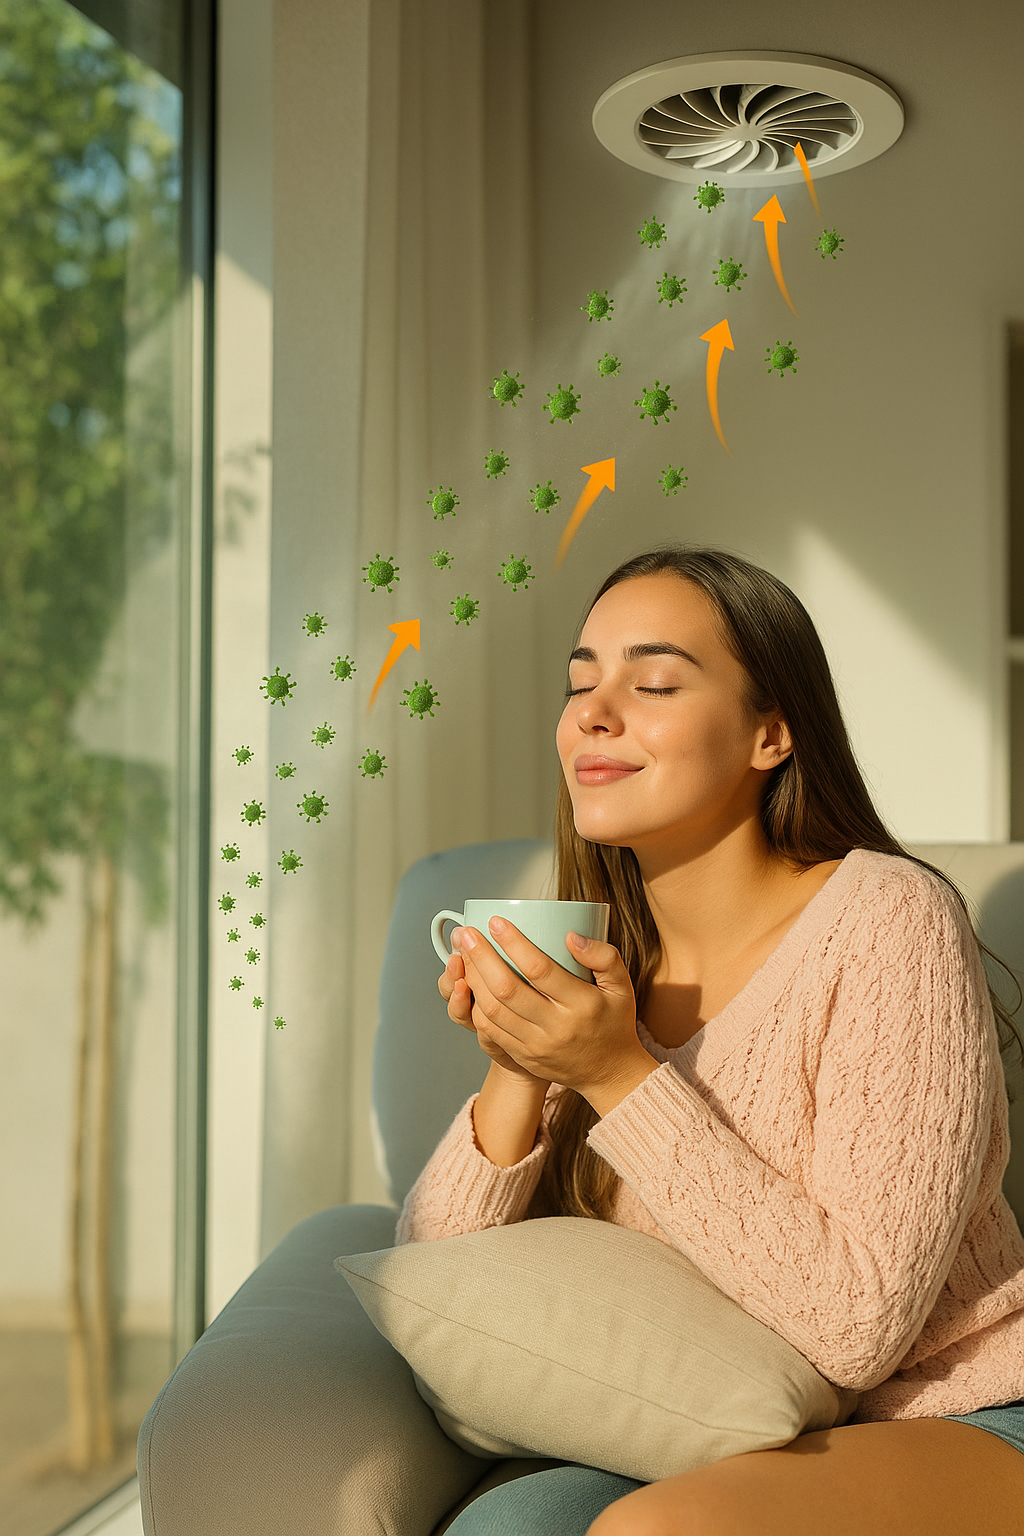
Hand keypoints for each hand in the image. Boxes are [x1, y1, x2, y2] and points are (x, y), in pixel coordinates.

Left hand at [451, 918, 642, 1100]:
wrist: (610, 1073)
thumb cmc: (614, 1022)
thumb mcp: (622, 986)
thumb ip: (604, 956)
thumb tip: (570, 935)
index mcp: (581, 1005)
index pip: (540, 969)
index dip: (513, 943)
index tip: (495, 922)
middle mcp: (556, 1027)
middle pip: (507, 989)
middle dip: (481, 957)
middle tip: (467, 934)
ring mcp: (536, 1046)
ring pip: (493, 1010)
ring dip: (472, 979)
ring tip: (461, 954)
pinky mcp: (524, 1057)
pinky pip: (490, 1030)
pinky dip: (475, 1005)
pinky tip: (468, 984)